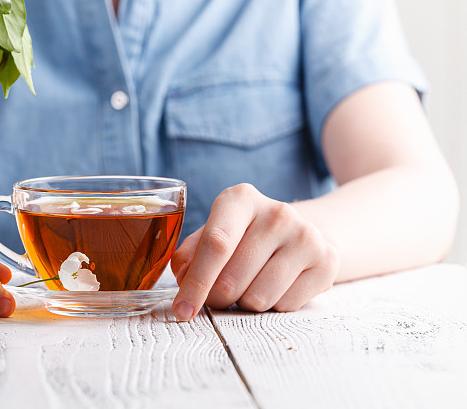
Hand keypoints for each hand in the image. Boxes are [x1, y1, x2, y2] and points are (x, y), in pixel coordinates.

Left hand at [171, 183, 338, 319]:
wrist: (302, 232)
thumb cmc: (245, 237)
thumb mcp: (214, 233)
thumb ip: (190, 254)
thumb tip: (183, 277)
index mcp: (241, 199)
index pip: (216, 244)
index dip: (196, 283)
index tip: (182, 311)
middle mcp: (276, 213)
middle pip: (232, 279)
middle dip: (216, 298)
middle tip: (219, 293)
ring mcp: (306, 236)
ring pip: (258, 298)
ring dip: (245, 303)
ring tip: (251, 283)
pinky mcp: (327, 261)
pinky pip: (285, 306)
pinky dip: (273, 306)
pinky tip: (276, 285)